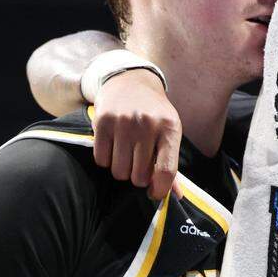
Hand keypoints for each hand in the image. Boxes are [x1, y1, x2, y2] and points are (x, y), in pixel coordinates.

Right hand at [91, 69, 181, 199]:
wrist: (130, 80)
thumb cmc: (154, 112)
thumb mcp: (169, 131)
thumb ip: (171, 163)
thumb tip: (176, 196)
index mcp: (169, 128)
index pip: (166, 171)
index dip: (159, 190)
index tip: (154, 193)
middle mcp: (147, 124)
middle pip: (139, 177)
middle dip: (138, 177)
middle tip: (138, 164)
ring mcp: (123, 122)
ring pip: (119, 172)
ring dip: (122, 169)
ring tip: (126, 154)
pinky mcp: (102, 121)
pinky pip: (101, 160)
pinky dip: (106, 160)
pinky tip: (113, 146)